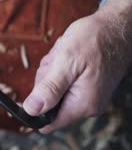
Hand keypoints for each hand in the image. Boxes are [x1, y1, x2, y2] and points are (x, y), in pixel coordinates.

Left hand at [23, 0, 131, 133]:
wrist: (118, 26)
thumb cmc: (95, 40)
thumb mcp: (66, 62)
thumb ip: (49, 89)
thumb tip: (31, 110)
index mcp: (82, 104)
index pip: (48, 123)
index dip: (35, 108)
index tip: (37, 85)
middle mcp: (87, 105)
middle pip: (47, 103)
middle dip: (46, 79)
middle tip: (58, 61)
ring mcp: (88, 96)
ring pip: (53, 89)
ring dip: (53, 70)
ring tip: (66, 55)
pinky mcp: (87, 86)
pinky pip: (62, 81)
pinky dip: (61, 67)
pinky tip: (70, 55)